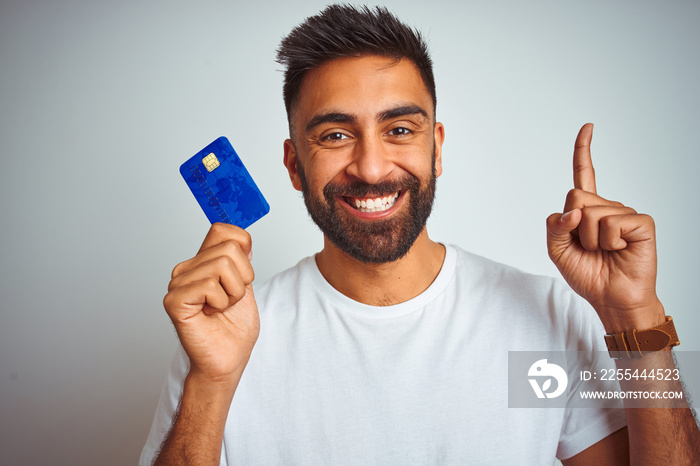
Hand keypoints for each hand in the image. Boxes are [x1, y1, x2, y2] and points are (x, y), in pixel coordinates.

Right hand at [163, 223, 259, 383]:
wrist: (227, 361)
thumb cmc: (233, 330)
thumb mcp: (244, 287)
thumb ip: (240, 262)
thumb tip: (242, 240)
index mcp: (202, 263)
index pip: (222, 229)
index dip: (242, 245)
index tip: (243, 273)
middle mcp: (186, 270)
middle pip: (229, 248)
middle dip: (242, 278)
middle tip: (230, 300)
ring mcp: (178, 284)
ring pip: (222, 264)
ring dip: (232, 293)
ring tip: (220, 309)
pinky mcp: (175, 301)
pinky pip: (209, 285)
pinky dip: (220, 302)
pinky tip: (210, 314)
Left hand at [546, 123, 664, 331]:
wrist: (611, 298)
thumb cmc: (587, 274)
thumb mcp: (557, 251)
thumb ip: (553, 227)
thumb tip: (572, 212)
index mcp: (586, 210)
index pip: (583, 175)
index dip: (584, 151)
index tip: (589, 127)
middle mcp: (606, 207)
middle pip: (575, 196)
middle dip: (573, 226)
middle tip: (589, 247)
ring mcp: (624, 213)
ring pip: (591, 213)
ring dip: (591, 240)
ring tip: (604, 252)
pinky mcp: (640, 223)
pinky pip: (612, 223)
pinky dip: (609, 241)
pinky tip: (620, 250)